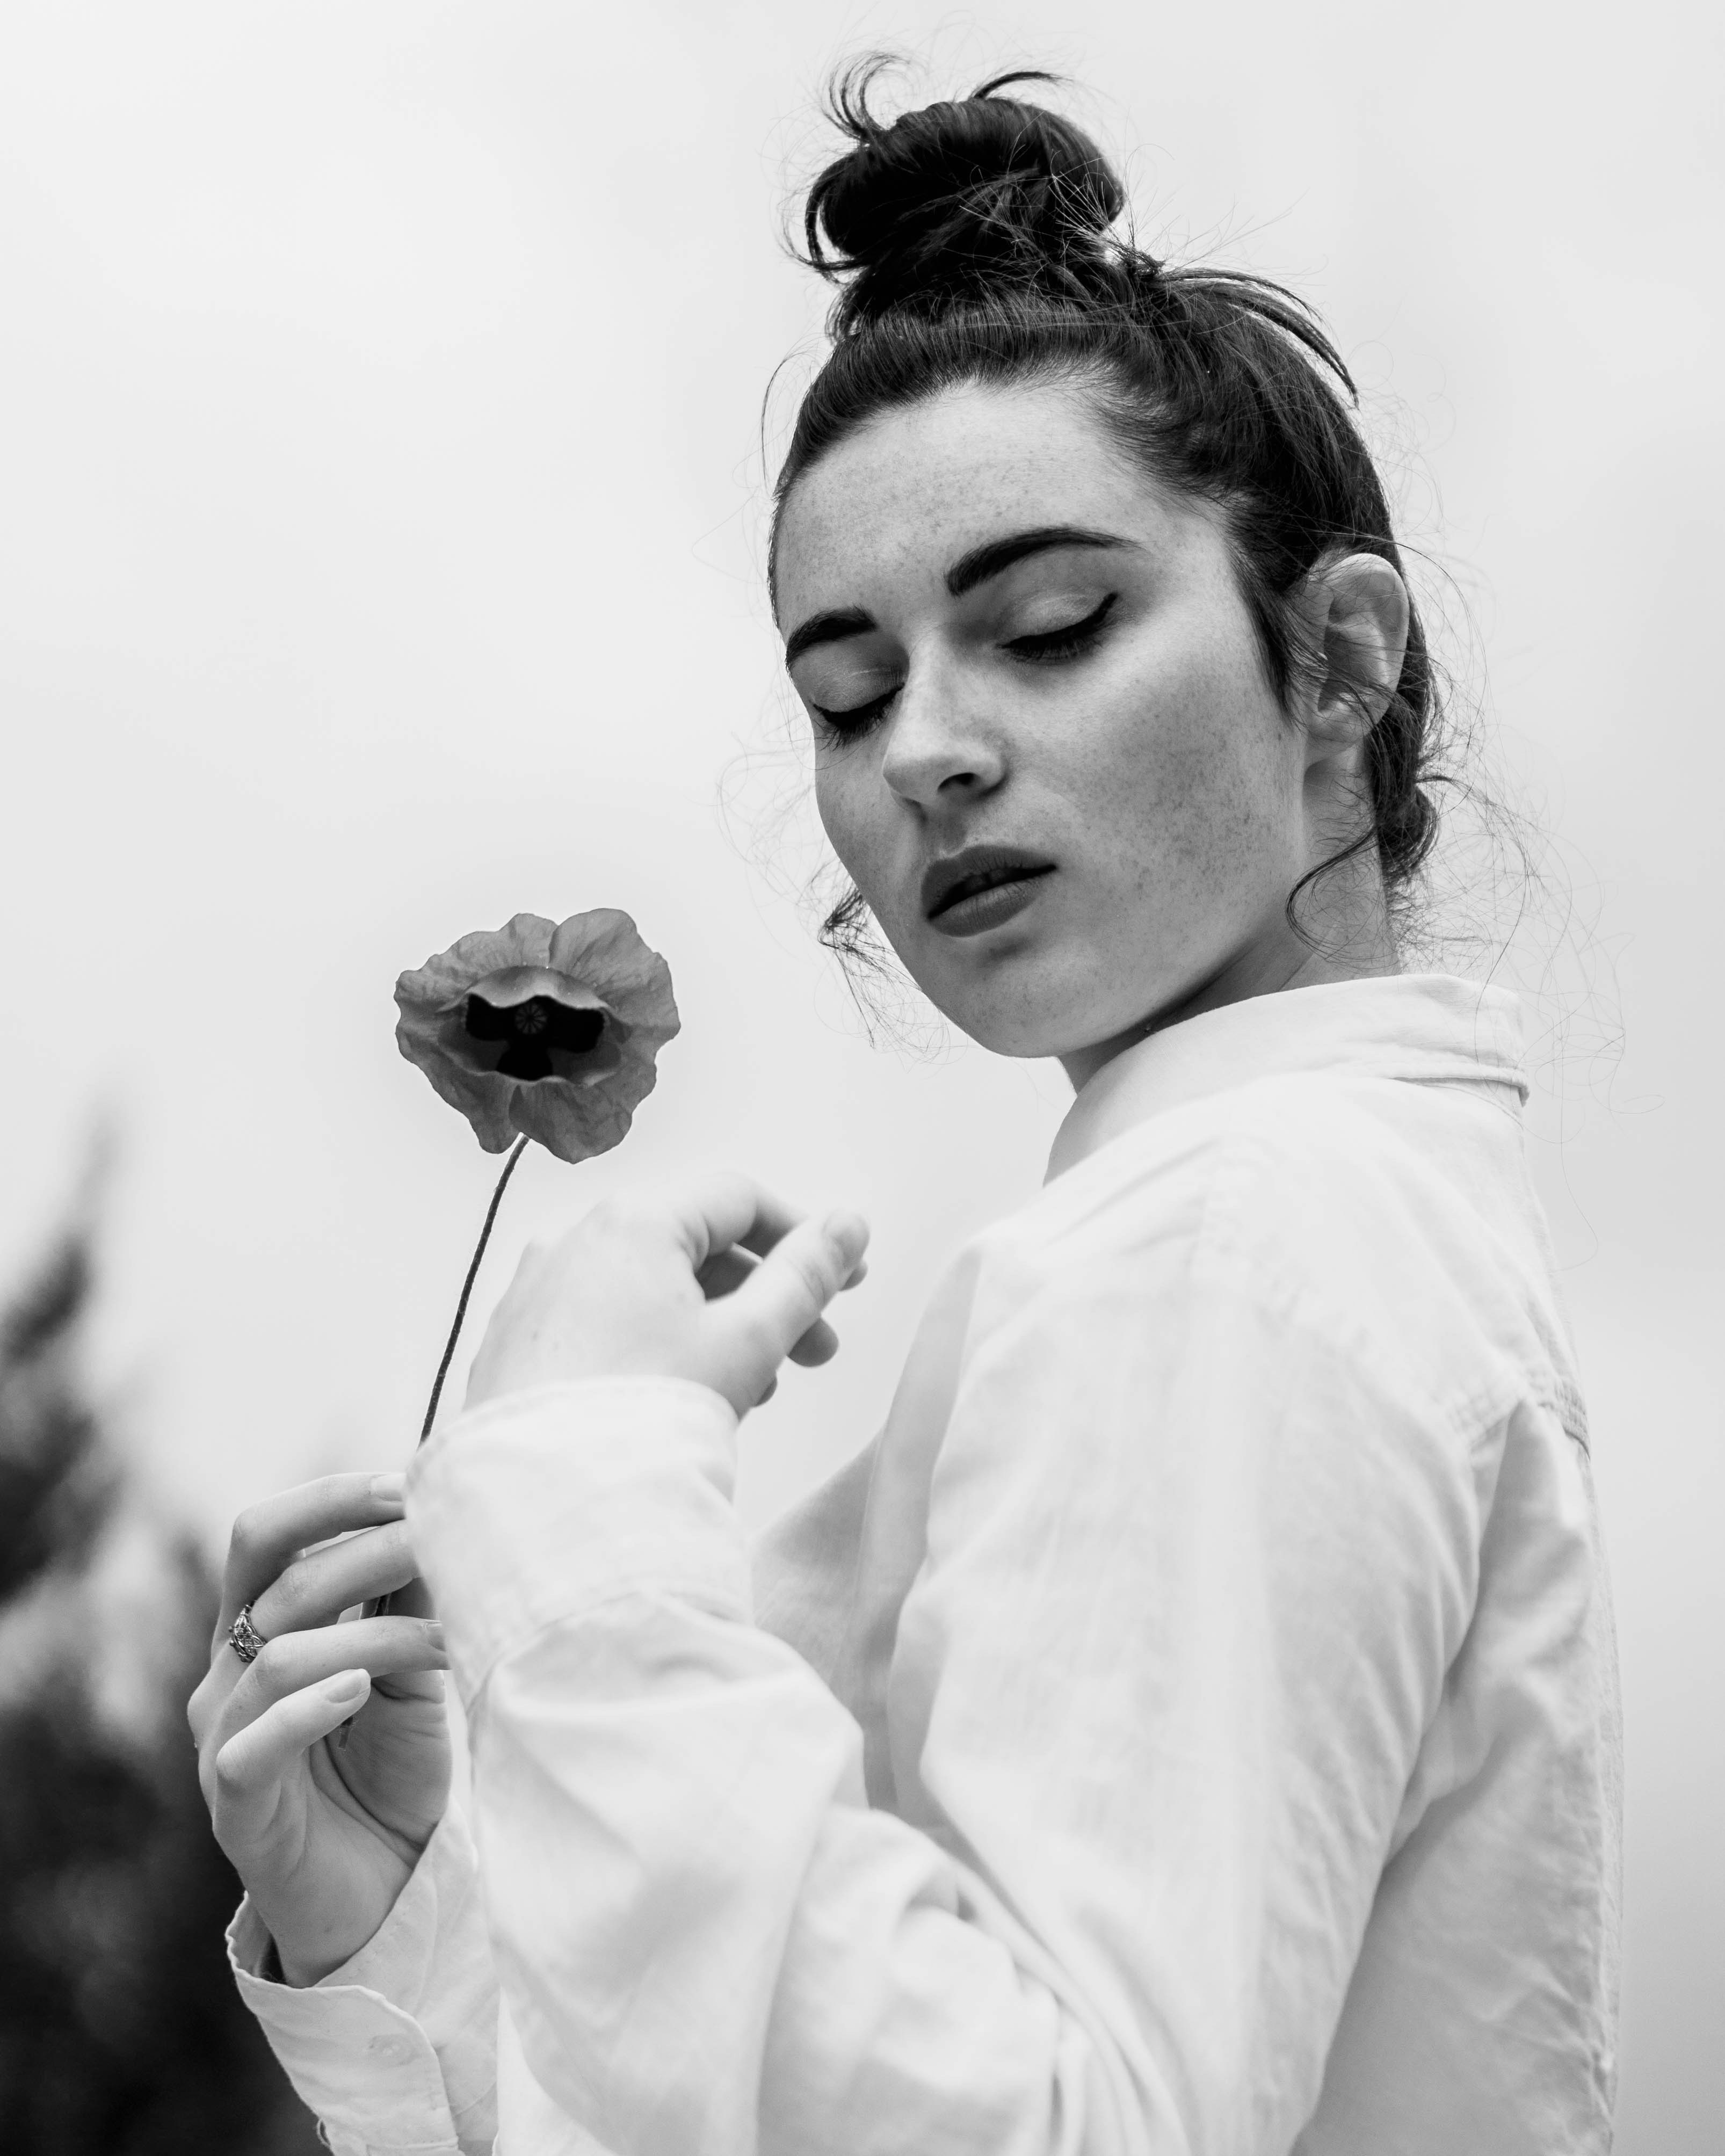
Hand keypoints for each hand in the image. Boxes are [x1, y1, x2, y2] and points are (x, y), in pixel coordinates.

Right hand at [188, 1473, 450, 1985]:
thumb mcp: (408, 1675)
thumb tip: (438, 1517)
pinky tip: (358, 1689)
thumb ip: (405, 1605)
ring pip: (279, 1654)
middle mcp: (226, 1674)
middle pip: (263, 1572)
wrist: (383, 1896)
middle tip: (429, 1532)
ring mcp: (222, 1739)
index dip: (332, 1500)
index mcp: (258, 1630)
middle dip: (352, 1541)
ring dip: (374, 1634)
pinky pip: (253, 1745)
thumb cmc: (389, 1776)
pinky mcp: (234, 1806)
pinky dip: (306, 1709)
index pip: (268, 1536)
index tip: (410, 1483)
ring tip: (446, 1637)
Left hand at [466, 1173, 869, 1417]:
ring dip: (716, 1327)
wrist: (540, 1505)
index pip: (738, 1198)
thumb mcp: (748, 1340)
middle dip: (765, 1296)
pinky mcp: (517, 1345)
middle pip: (693, 1247)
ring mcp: (537, 1293)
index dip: (802, 1236)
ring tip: (758, 1388)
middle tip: (816, 1351)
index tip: (844, 1279)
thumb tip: (848, 1225)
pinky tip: (688, 1399)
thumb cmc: (647, 1413)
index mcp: (632, 1221)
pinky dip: (657, 1345)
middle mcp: (574, 1240)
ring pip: (650, 1290)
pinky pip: (605, 1324)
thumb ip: (806, 1276)